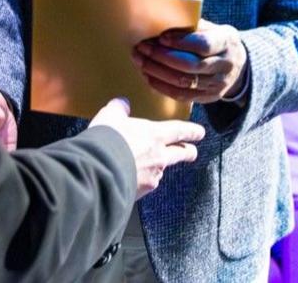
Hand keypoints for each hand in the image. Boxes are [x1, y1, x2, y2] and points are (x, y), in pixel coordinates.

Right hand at [89, 98, 204, 198]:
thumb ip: (119, 109)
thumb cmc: (106, 141)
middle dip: (188, 152)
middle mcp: (159, 156)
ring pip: (161, 170)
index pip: (180, 131)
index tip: (200, 133)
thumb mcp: (110, 116)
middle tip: (192, 152)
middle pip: (181, 154)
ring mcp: (152, 176)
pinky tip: (129, 178)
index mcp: (155, 134)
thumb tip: (121, 105)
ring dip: (158, 167)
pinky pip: (146, 184)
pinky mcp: (141, 192)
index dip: (192, 131)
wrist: (97, 171)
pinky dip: (141, 181)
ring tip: (147, 165)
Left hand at [133, 19, 247, 103]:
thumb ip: (193, 28)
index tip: (161, 38)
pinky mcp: (209, 97)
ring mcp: (218, 84)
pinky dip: (162, 86)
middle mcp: (225, 65)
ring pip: (184, 82)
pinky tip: (148, 76)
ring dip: (157, 72)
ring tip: (141, 61)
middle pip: (190, 65)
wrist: (238, 64)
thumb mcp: (213, 28)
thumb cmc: (217, 40)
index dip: (180, 42)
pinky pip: (182, 96)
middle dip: (161, 57)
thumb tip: (162, 24)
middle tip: (142, 48)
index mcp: (227, 42)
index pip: (203, 44)